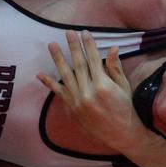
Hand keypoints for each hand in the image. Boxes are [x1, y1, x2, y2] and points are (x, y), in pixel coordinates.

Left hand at [37, 30, 143, 149]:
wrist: (121, 134)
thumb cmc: (125, 108)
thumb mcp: (124, 87)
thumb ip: (115, 68)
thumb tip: (113, 48)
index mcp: (103, 85)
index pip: (94, 59)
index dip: (89, 45)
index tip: (85, 32)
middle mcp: (88, 92)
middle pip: (78, 64)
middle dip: (73, 46)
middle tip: (68, 32)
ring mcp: (78, 100)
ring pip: (65, 75)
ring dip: (58, 59)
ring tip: (52, 45)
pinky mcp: (72, 108)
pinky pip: (59, 93)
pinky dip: (49, 83)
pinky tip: (40, 74)